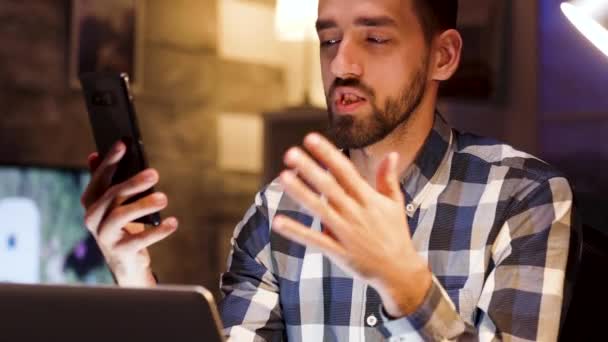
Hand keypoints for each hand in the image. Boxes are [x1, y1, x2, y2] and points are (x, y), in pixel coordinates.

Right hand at [81, 141, 177, 286]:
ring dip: (143, 205)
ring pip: (121, 216)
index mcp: (91, 202)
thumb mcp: (116, 202)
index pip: (99, 178)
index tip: (123, 143)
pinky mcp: (120, 252)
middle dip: (133, 183)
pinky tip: (173, 222)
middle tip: (154, 174)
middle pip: (111, 195)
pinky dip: (158, 231)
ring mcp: (104, 236)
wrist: (125, 262)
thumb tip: (94, 154)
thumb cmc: (123, 224)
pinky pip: (140, 240)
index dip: (110, 160)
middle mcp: (93, 218)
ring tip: (164, 198)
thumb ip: (107, 180)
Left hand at [272, 133, 431, 316]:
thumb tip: (392, 153)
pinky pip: (314, 240)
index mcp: (368, 199)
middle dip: (310, 169)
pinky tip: (278, 221)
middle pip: (329, 187)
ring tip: (283, 176)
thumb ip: (388, 178)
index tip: (310, 138)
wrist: (400, 272)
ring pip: (319, 209)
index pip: (345, 171)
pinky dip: (297, 231)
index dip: (327, 154)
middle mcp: (356, 213)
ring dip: (300, 193)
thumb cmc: (396, 234)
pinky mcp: (339, 252)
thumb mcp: (395, 204)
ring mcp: (346, 233)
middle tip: (290, 153)